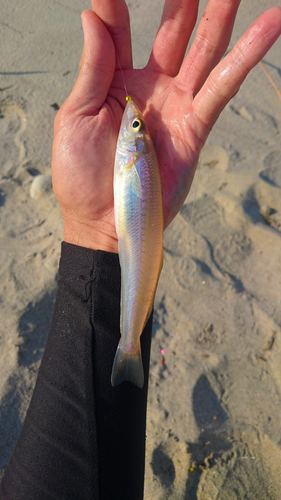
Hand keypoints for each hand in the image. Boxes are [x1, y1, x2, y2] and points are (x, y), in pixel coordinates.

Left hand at [51, 0, 280, 252]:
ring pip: (205, 49)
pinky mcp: (195, 128)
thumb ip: (92, 68)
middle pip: (173, 31)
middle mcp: (151, 87)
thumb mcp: (75, 117)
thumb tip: (92, 15)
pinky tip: (270, 24)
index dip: (116, 4)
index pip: (119, 31)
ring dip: (221, 14)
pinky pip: (224, 87)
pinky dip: (247, 57)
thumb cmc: (80, 176)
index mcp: (116, 82)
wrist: (101, 222)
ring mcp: (176, 106)